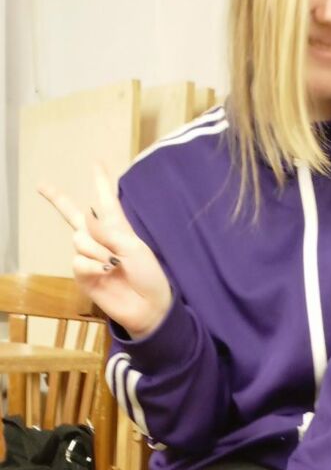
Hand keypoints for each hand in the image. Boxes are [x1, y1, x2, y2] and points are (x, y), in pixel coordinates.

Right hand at [38, 165, 171, 338]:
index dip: (100, 182)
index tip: (96, 162)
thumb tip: (85, 214)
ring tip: (115, 264)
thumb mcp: (135, 248)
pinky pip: (78, 260)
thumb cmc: (149, 276)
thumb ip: (109, 231)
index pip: (106, 201)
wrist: (149, 307)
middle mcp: (101, 240)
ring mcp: (90, 257)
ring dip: (98, 251)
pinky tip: (107, 273)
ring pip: (79, 240)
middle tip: (41, 185)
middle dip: (57, 199)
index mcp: (119, 229)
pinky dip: (93, 265)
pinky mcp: (83, 275)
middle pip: (73, 215)